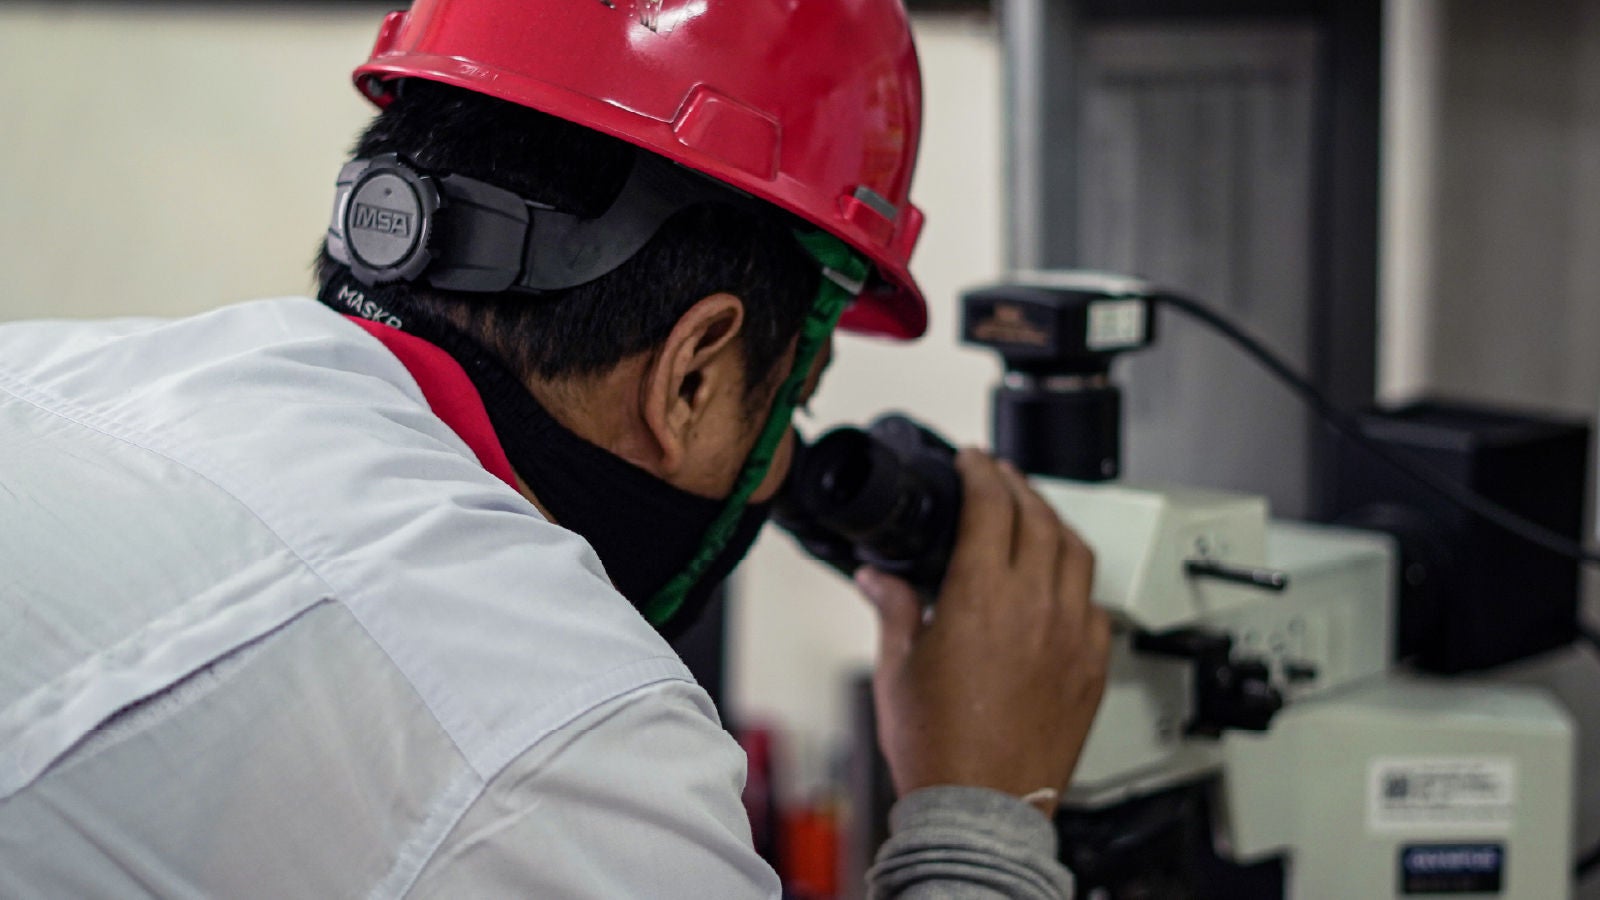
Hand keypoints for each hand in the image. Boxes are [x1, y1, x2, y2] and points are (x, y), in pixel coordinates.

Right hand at [856, 449, 1110, 809]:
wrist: (981, 807)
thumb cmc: (938, 748)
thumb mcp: (896, 668)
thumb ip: (892, 608)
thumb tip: (877, 577)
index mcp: (981, 597)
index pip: (990, 505)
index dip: (981, 471)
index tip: (972, 460)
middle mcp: (1035, 606)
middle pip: (1039, 515)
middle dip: (1017, 484)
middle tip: (999, 475)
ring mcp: (1072, 635)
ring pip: (1077, 551)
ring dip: (1054, 522)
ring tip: (1035, 515)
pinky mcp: (1092, 666)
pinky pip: (1096, 603)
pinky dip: (1077, 579)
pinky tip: (1060, 583)